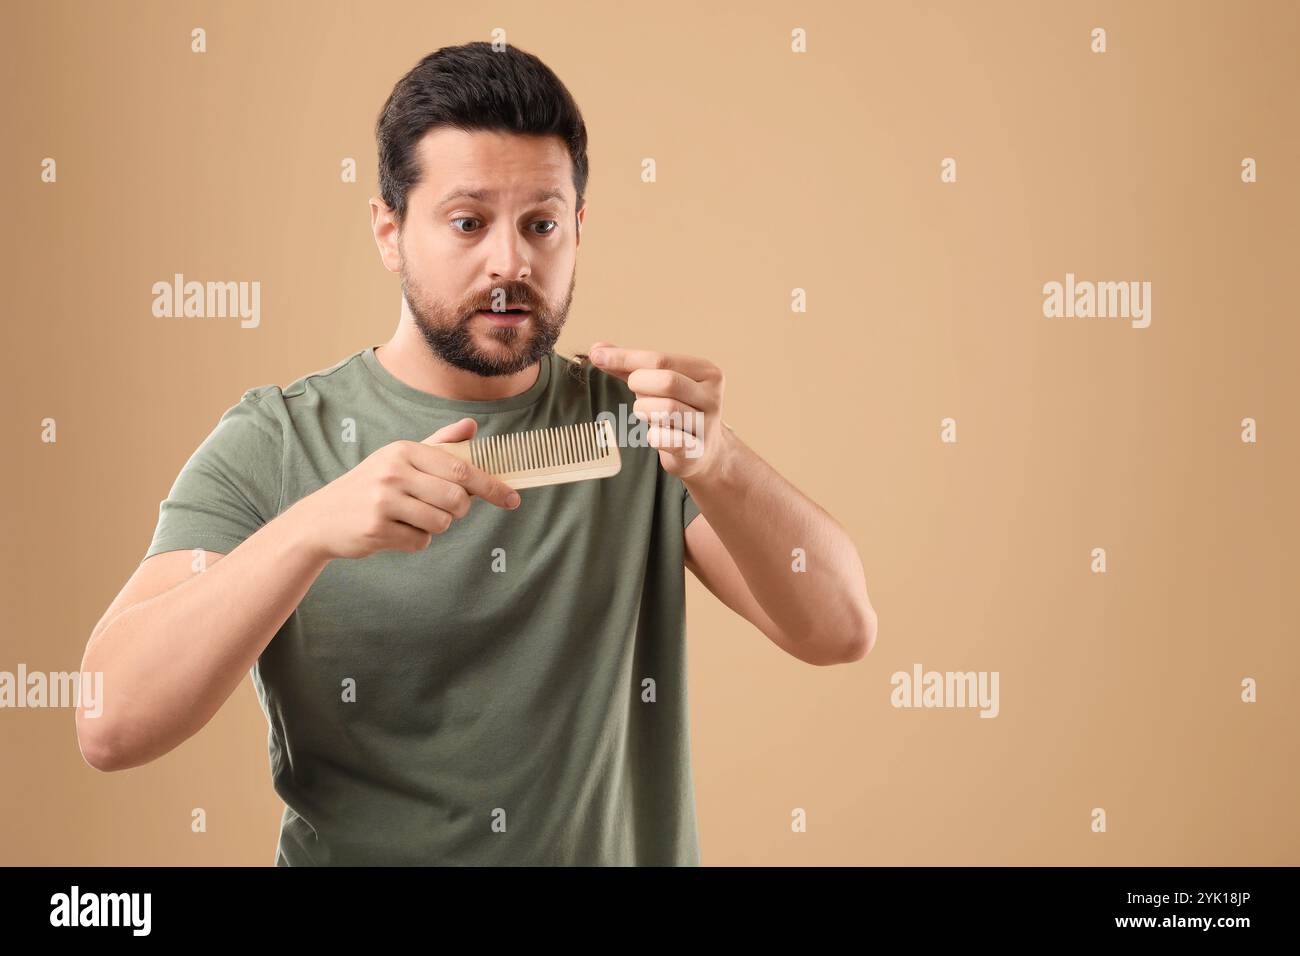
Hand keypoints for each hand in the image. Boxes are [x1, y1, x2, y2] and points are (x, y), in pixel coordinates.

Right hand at [288, 417, 520, 559]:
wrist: (321, 518)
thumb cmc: (370, 486)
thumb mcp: (400, 458)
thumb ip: (439, 444)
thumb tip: (472, 426)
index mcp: (404, 451)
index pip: (462, 468)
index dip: (492, 486)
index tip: (513, 499)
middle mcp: (394, 471)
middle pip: (456, 499)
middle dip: (459, 510)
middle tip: (445, 509)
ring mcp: (383, 501)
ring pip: (441, 523)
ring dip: (435, 527)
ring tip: (410, 518)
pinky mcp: (377, 529)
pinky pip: (420, 542)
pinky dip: (415, 541)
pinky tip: (395, 531)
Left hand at [587, 341, 729, 480]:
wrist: (703, 451)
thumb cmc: (676, 409)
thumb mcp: (658, 383)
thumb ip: (630, 366)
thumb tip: (598, 349)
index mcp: (706, 372)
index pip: (661, 359)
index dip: (626, 358)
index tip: (598, 356)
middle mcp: (712, 396)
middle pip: (667, 381)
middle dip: (640, 386)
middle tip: (638, 394)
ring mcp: (706, 424)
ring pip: (666, 408)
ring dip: (645, 409)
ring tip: (647, 413)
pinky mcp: (696, 450)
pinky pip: (666, 439)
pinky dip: (653, 435)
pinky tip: (655, 434)